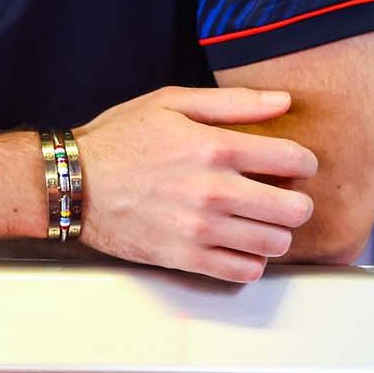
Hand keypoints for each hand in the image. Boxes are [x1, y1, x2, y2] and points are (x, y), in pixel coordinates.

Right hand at [76, 86, 317, 283]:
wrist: (71, 183)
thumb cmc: (118, 140)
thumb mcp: (170, 103)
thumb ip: (232, 102)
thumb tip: (283, 101)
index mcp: (214, 147)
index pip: (295, 160)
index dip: (302, 162)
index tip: (290, 165)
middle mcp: (214, 191)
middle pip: (296, 210)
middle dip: (294, 201)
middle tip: (277, 196)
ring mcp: (201, 229)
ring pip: (275, 244)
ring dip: (273, 232)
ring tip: (255, 220)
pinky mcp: (186, 258)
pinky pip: (246, 271)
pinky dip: (250, 260)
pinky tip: (236, 243)